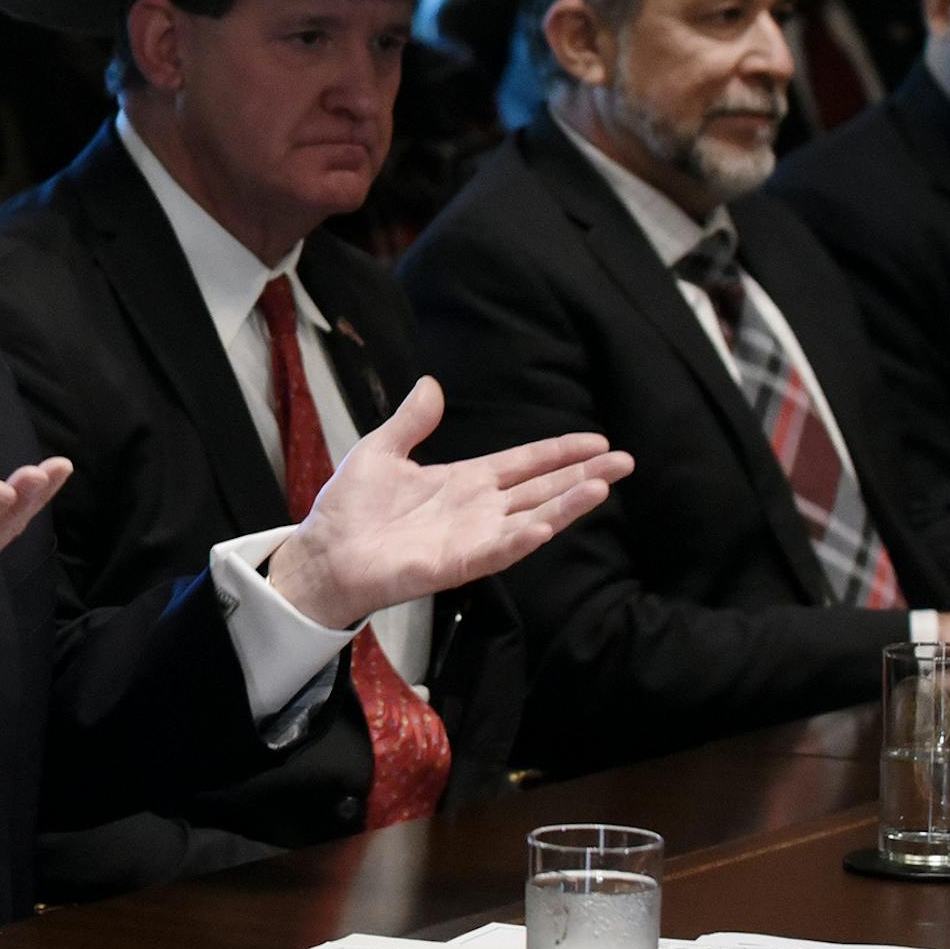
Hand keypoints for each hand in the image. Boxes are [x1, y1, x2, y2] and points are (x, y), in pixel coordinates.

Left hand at [267, 376, 632, 629]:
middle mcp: (477, 510)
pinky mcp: (455, 564)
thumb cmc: (350, 508)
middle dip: (583, 475)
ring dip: (567, 505)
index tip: (597, 440)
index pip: (525, 464)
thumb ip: (411, 421)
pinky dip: (523, 537)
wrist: (323, 551)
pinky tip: (548, 522)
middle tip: (626, 460)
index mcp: (464, 482)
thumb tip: (430, 384)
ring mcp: (471, 538)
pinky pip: (497, 550)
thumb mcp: (382, 451)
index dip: (559, 452)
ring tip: (604, 486)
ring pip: (531, 518)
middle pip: (542, 489)